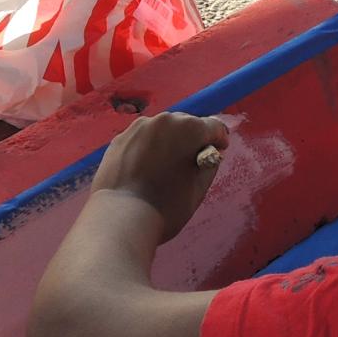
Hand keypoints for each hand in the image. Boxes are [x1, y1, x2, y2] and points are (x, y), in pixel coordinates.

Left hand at [91, 113, 230, 244]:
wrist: (121, 216)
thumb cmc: (167, 204)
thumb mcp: (199, 187)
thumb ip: (209, 164)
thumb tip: (208, 152)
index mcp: (188, 128)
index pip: (213, 126)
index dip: (219, 139)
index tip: (218, 151)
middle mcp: (162, 120)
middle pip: (185, 124)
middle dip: (191, 139)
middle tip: (191, 160)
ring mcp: (137, 128)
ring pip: (160, 130)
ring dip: (168, 142)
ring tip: (166, 165)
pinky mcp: (118, 140)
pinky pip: (141, 140)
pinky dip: (147, 149)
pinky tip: (145, 168)